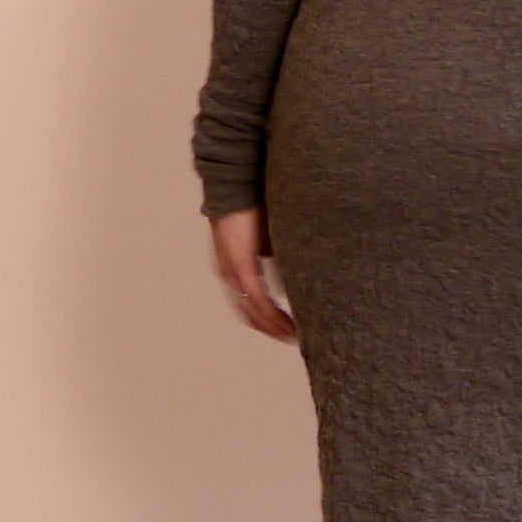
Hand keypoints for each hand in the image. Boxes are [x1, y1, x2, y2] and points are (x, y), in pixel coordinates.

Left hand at [209, 206, 297, 341]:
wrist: (236, 183)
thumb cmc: (252, 201)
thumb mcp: (267, 232)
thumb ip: (275, 250)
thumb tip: (293, 261)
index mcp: (233, 265)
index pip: (248, 301)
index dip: (266, 317)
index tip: (286, 325)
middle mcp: (228, 273)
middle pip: (248, 313)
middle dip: (271, 328)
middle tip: (292, 338)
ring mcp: (232, 271)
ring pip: (252, 310)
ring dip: (273, 326)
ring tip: (292, 335)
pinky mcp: (241, 265)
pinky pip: (256, 298)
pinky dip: (271, 314)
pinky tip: (286, 323)